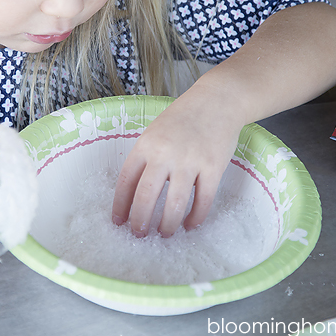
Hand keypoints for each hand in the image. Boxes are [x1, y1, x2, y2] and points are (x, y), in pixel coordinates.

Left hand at [111, 84, 241, 237]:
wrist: (217, 101)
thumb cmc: (183, 118)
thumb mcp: (155, 132)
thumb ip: (145, 159)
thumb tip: (135, 194)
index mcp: (146, 145)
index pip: (126, 180)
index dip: (120, 205)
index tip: (118, 222)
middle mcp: (165, 154)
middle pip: (146, 196)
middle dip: (140, 220)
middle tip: (139, 234)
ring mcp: (190, 161)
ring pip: (175, 203)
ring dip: (168, 225)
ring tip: (164, 233)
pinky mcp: (214, 167)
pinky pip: (203, 200)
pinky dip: (196, 217)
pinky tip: (190, 224)